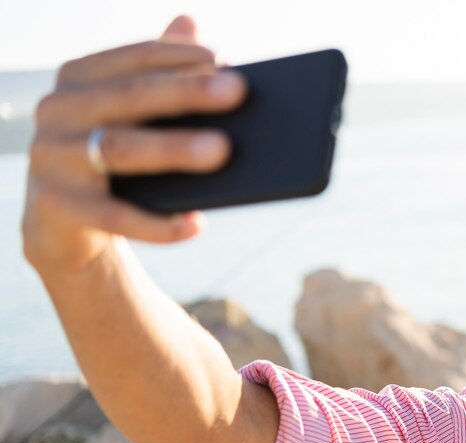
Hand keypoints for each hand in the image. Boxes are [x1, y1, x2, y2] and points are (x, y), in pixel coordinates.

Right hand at [22, 16, 246, 276]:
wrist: (61, 221)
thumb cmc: (109, 156)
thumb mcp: (128, 113)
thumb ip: (155, 71)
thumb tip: (191, 22)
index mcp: (78, 79)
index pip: (134, 58)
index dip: (178, 56)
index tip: (223, 58)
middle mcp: (57, 110)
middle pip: (131, 97)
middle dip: (186, 93)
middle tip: (238, 91)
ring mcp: (52, 157)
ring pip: (120, 149)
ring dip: (175, 149)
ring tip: (223, 150)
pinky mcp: (58, 206)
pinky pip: (115, 215)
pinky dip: (157, 223)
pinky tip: (196, 223)